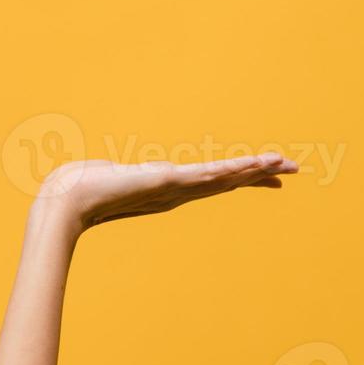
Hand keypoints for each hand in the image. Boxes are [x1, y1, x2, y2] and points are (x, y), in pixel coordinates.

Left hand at [37, 151, 299, 232]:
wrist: (69, 201)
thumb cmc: (81, 190)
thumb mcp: (108, 179)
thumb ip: (111, 177)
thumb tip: (104, 172)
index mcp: (168, 190)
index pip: (213, 182)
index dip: (242, 177)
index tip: (267, 174)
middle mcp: (176, 192)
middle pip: (228, 180)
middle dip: (260, 174)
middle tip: (294, 168)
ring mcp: (174, 189)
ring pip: (224, 177)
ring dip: (255, 170)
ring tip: (283, 163)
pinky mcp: (167, 182)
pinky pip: (207, 175)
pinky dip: (231, 171)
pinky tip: (252, 166)